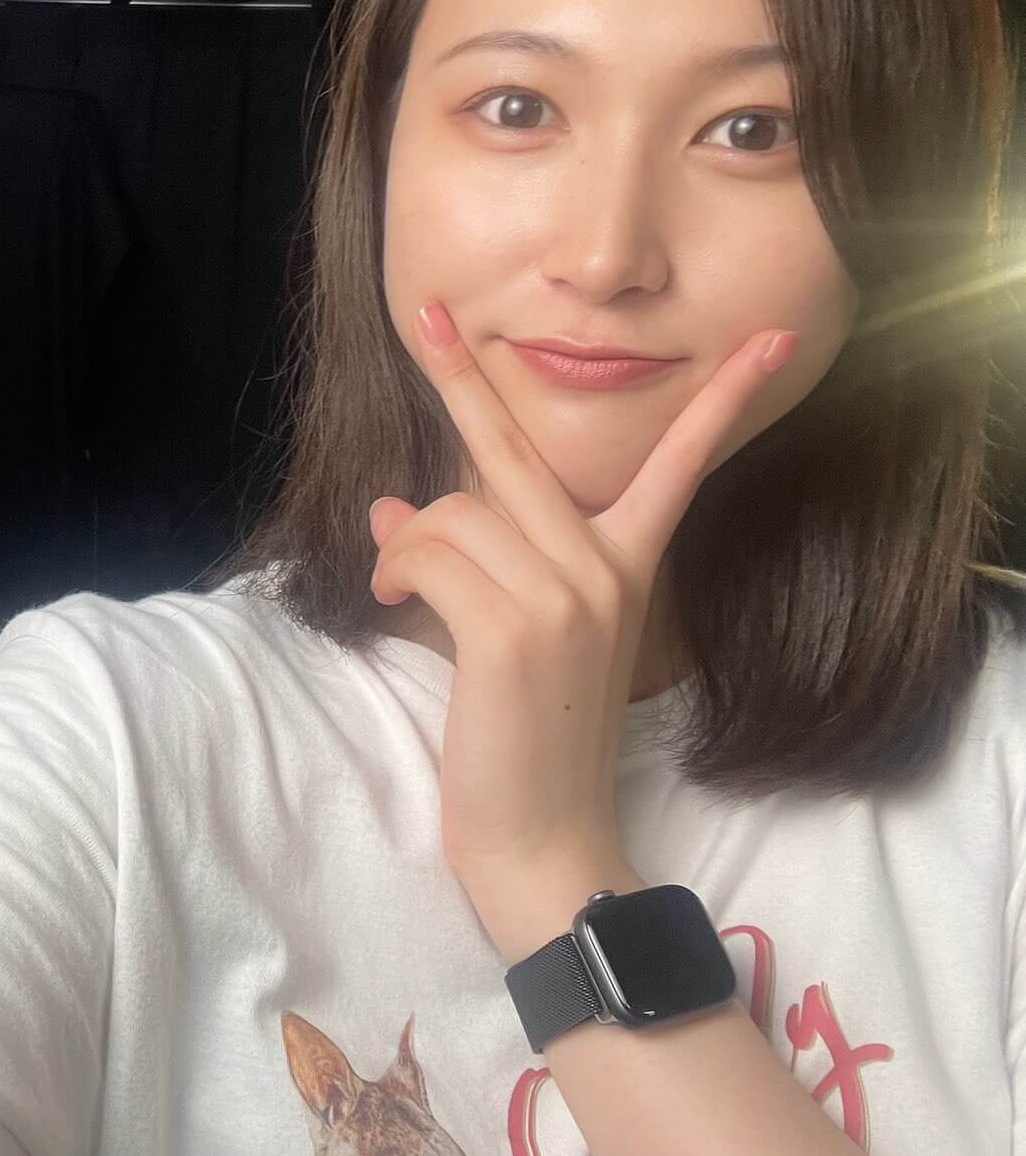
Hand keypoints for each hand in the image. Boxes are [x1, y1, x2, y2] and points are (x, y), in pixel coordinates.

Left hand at [369, 300, 793, 958]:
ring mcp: (565, 595)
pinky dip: (396, 570)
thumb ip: (476, 561)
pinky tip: (392, 607)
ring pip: (451, 510)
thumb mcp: (516, 636)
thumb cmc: (526, 739)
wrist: (542, 839)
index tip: (765, 341)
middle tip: (428, 316)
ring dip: (405, 544)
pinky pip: (429, 552)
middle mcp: (606, 570)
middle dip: (464, 377)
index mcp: (629, 568)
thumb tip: (393, 502)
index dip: (718, 402)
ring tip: (398, 590)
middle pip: (518, 449)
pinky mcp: (512, 627)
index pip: (682, 466)